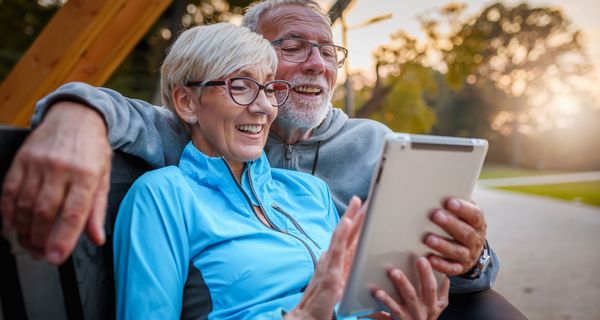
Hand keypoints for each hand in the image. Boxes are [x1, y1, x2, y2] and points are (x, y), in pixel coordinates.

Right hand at [1, 101, 111, 264]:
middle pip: (46, 212)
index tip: (56, 258)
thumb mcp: (104, 177)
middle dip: (41, 239)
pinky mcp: (22, 159)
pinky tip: (10, 226)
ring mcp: (39, 163)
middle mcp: (62, 168)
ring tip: (29, 244)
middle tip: (41, 255)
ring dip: (24, 230)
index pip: (74, 213)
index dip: (63, 238)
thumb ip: (98, 209)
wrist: (76, 116)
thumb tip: (96, 238)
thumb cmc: (93, 149)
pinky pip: (9, 190)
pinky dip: (7, 211)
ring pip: (26, 204)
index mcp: (88, 174)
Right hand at [286, 196, 365, 319]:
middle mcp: (330, 260)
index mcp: (334, 262)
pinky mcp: (330, 274)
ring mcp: (329, 265)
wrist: (308, 319)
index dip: (355, 223)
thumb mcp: (338, 285)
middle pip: (344, 233)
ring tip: (357, 203)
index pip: (347, 239)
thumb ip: (343, 272)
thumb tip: (348, 260)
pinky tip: (347, 222)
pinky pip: (337, 251)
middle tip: (364, 198)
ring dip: (349, 218)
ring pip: (340, 236)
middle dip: (354, 215)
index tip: (363, 209)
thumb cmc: (321, 305)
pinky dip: (341, 235)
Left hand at [372, 257, 449, 319]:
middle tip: (419, 260)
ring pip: (410, 296)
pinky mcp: (402, 319)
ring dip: (403, 283)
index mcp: (436, 304)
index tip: (425, 259)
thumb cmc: (423, 317)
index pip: (435, 285)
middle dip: (424, 273)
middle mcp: (427, 309)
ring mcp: (415, 314)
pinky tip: (379, 291)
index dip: (431, 273)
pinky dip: (386, 299)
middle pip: (428, 289)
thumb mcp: (437, 306)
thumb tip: (445, 274)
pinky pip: (394, 309)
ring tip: (395, 272)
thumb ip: (442, 291)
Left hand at [424, 198, 486, 275]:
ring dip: (443, 245)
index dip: (464, 209)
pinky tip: (429, 259)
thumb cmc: (462, 224)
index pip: (475, 215)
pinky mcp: (460, 267)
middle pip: (466, 233)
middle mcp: (476, 240)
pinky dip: (441, 265)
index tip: (450, 202)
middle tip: (436, 216)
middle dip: (451, 224)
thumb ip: (458, 203)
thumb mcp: (465, 214)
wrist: (472, 250)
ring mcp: (469, 255)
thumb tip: (442, 186)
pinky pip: (451, 268)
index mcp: (478, 224)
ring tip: (428, 239)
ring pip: (457, 251)